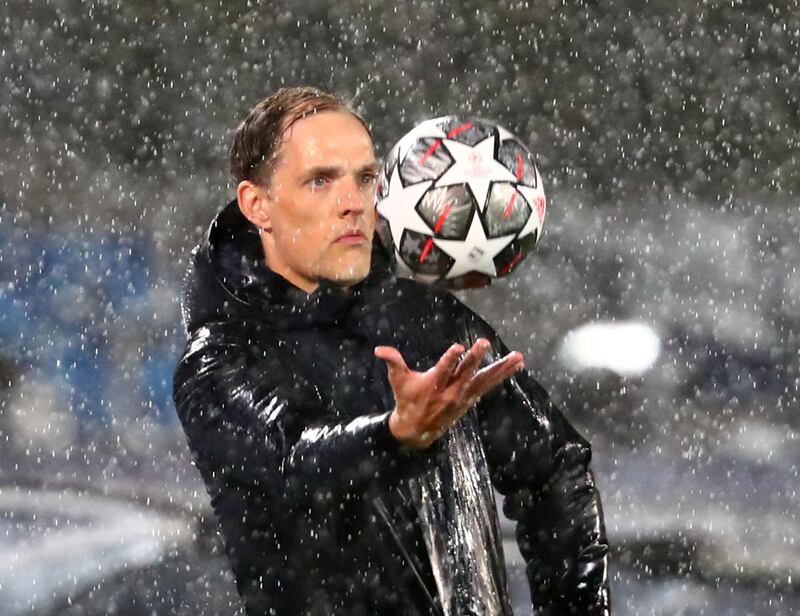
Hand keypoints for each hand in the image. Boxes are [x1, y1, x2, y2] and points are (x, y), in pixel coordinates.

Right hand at [374, 339, 523, 448]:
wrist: (417, 430)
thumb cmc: (407, 400)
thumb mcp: (398, 381)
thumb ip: (393, 362)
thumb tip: (379, 349)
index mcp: (433, 384)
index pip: (442, 370)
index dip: (450, 359)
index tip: (458, 347)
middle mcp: (451, 391)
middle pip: (465, 372)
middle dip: (475, 358)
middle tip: (484, 342)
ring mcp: (463, 396)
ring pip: (484, 380)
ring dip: (502, 368)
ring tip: (518, 357)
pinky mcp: (470, 399)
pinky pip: (489, 385)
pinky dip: (502, 376)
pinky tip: (516, 366)